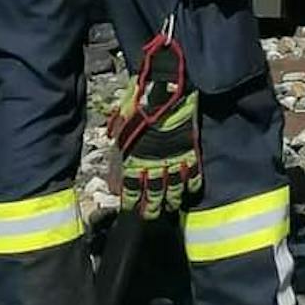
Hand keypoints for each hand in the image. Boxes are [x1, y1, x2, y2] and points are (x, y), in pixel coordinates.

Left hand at [108, 46, 202, 217]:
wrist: (168, 88)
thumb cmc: (142, 98)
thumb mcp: (122, 114)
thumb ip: (118, 128)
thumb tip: (111, 134)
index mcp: (136, 156)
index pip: (132, 187)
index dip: (131, 200)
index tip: (131, 208)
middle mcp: (154, 162)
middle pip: (153, 193)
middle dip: (152, 207)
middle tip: (151, 216)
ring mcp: (174, 158)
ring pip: (173, 188)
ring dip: (171, 200)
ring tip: (171, 208)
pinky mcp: (190, 150)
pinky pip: (192, 172)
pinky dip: (192, 183)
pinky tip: (191, 190)